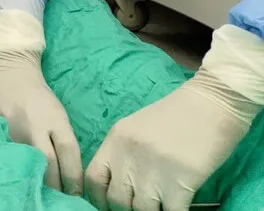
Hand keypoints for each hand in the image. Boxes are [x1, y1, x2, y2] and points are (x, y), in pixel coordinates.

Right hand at [0, 47, 83, 194]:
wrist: (10, 70)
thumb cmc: (39, 96)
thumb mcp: (57, 114)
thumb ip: (62, 141)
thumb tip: (68, 177)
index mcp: (56, 119)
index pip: (69, 155)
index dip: (74, 180)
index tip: (76, 197)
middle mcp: (35, 123)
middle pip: (48, 163)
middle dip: (54, 187)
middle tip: (58, 201)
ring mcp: (12, 126)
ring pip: (24, 161)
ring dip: (32, 180)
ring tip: (37, 193)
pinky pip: (5, 152)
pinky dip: (10, 166)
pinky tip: (14, 175)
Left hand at [85, 72, 255, 209]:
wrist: (212, 103)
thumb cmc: (176, 115)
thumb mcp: (136, 127)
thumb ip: (122, 153)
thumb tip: (117, 182)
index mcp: (115, 139)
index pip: (93, 178)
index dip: (98, 198)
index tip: (109, 206)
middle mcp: (129, 155)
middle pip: (116, 199)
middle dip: (125, 209)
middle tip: (138, 207)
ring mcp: (154, 169)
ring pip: (141, 210)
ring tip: (158, 207)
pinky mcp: (181, 181)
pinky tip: (176, 207)